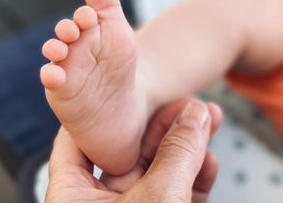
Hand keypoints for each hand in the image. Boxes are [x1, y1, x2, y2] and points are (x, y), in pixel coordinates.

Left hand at [45, 98, 222, 202]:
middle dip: (167, 125)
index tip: (132, 90)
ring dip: (187, 145)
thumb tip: (197, 113)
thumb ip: (178, 154)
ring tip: (209, 121)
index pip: (82, 137)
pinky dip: (194, 175)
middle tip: (191, 105)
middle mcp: (99, 201)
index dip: (108, 112)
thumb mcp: (159, 202)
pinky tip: (209, 158)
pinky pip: (174, 190)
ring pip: (158, 167)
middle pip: (132, 148)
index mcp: (73, 196)